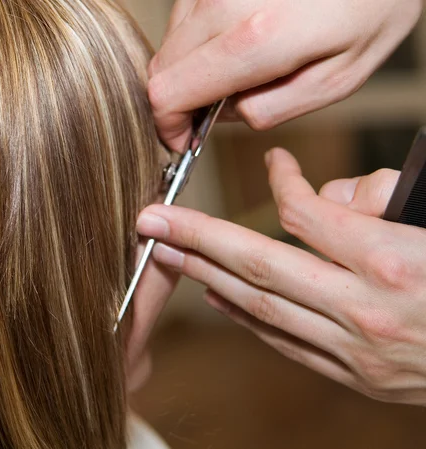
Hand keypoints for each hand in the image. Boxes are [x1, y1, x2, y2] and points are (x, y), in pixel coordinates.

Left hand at [135, 148, 425, 405]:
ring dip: (208, 277)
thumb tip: (320, 195)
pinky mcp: (353, 375)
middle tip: (154, 220)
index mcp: (392, 263)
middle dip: (199, 239)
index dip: (279, 184)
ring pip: (261, 306)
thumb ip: (375, 203)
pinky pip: (283, 341)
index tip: (269, 164)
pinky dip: (245, 317)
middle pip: (261, 263)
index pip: (308, 213)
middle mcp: (364, 309)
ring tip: (169, 256)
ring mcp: (353, 350)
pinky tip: (216, 297)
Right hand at [149, 0, 423, 150]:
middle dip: (180, 98)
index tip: (183, 137)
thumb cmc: (372, 5)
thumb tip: (226, 114)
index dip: (168, 124)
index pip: (169, 94)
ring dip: (192, 65)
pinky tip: (237, 36)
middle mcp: (225, 2)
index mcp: (257, 39)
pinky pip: (186, 13)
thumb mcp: (337, 80)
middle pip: (162, 68)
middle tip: (213, 108)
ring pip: (172, 41)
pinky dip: (201, 36)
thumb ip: (271, 109)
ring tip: (239, 64)